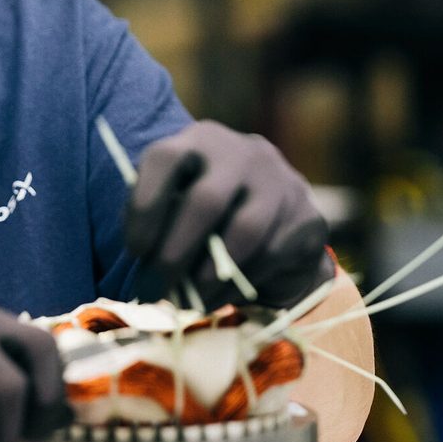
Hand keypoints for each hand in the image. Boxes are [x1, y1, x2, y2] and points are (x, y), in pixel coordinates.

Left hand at [124, 120, 331, 308]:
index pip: (166, 158)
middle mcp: (244, 152)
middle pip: (206, 200)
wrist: (276, 227)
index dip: (145, 206)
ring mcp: (282, 182)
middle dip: (173, 254)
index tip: (134, 251)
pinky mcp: (308, 217)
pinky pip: (270, 256)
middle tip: (150, 292)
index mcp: (201, 140)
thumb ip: (159, 223)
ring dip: (206, 277)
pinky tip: (214, 299)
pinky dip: (235, 285)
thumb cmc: (207, 217)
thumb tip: (146, 266)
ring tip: (183, 302)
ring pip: (243, 232)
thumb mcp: (176, 205)